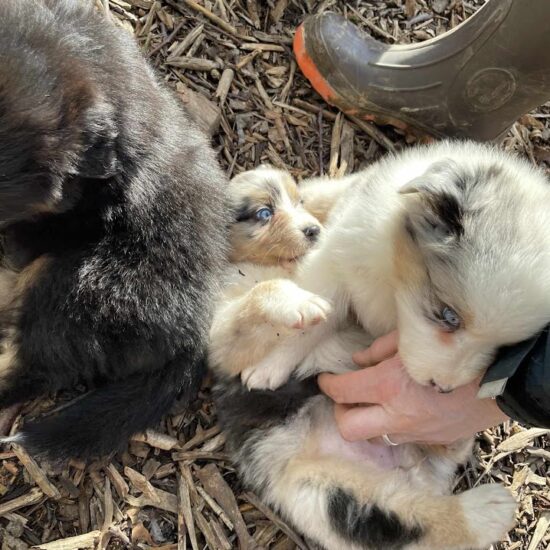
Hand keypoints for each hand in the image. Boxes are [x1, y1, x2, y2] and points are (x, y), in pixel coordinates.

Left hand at [318, 331, 507, 444]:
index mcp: (388, 385)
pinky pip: (400, 439)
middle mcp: (396, 414)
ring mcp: (414, 432)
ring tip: (372, 404)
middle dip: (340, 412)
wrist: (500, 378)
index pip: (342, 391)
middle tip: (345, 398)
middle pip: (348, 428)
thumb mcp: (410, 340)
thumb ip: (379, 351)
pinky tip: (400, 409)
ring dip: (366, 422)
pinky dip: (391, 426)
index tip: (326, 379)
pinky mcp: (430, 440)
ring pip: (372, 438)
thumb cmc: (452, 350)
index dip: (327, 384)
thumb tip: (357, 362)